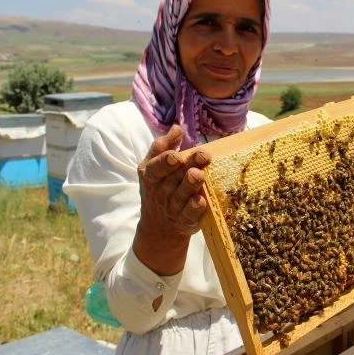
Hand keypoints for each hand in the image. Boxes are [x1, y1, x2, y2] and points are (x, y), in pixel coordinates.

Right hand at [132, 125, 211, 275]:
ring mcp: (172, 208)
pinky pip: (189, 215)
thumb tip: (176, 128)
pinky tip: (202, 200)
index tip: (177, 155)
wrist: (159, 227)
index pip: (156, 167)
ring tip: (199, 175)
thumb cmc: (160, 187)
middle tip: (202, 157)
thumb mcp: (154, 167)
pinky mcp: (184, 221)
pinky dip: (195, 208)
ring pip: (181, 196)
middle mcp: (160, 192)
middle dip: (189, 166)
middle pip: (174, 178)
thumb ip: (163, 147)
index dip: (166, 161)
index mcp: (151, 175)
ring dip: (191, 185)